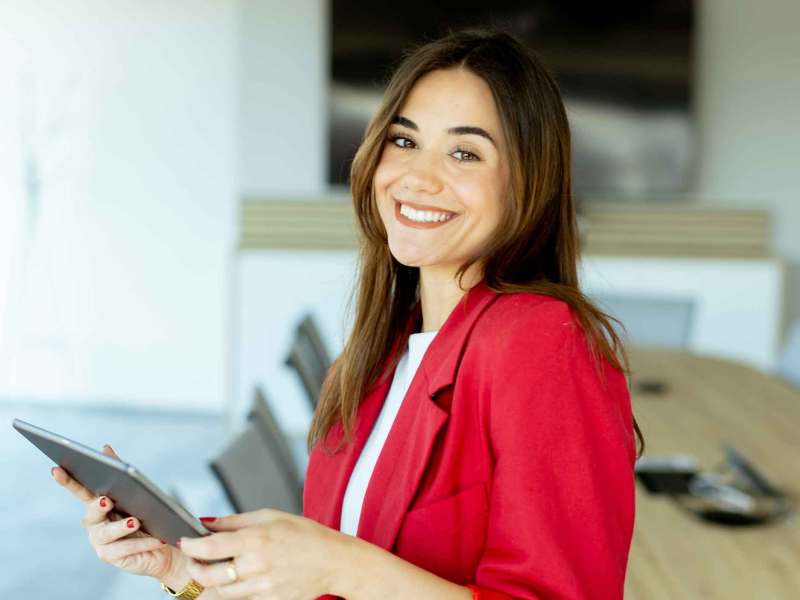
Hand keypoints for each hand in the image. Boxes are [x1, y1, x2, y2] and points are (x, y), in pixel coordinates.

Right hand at [50, 444, 183, 580]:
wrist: (165, 544)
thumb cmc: (147, 514)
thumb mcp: (136, 490)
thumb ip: (118, 470)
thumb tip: (104, 448)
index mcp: (97, 503)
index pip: (80, 490)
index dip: (67, 481)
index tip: (57, 469)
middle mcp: (94, 523)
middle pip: (91, 513)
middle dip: (97, 506)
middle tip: (107, 500)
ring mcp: (100, 542)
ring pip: (106, 533)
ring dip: (121, 527)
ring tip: (135, 521)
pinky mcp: (111, 557)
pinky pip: (125, 549)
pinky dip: (142, 542)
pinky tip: (157, 538)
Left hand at [179, 508, 347, 598]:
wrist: (333, 561)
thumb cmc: (306, 535)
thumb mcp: (271, 516)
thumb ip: (236, 521)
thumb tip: (208, 522)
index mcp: (258, 539)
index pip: (212, 547)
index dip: (192, 546)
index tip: (185, 542)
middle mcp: (258, 564)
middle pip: (210, 576)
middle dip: (195, 568)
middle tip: (194, 560)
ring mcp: (264, 586)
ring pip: (222, 592)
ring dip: (210, 582)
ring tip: (210, 570)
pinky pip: (241, 599)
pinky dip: (231, 591)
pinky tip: (233, 580)